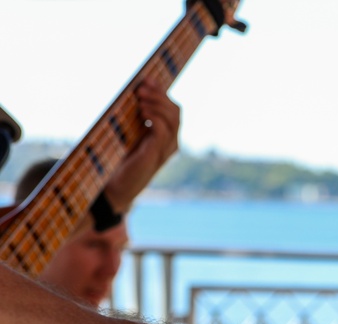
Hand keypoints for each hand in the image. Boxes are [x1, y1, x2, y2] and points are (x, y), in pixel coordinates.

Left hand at [103, 79, 180, 211]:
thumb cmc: (121, 161)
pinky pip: (163, 130)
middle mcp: (171, 142)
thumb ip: (136, 119)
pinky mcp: (157, 154)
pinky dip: (154, 117)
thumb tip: (132, 94)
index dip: (162, 92)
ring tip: (139, 98)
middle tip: (141, 87)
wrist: (116, 186)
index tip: (146, 79)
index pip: (173, 109)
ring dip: (156, 103)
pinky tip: (141, 112)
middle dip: (159, 95)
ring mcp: (166, 149)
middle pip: (176, 111)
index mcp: (166, 136)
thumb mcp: (129, 134)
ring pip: (173, 119)